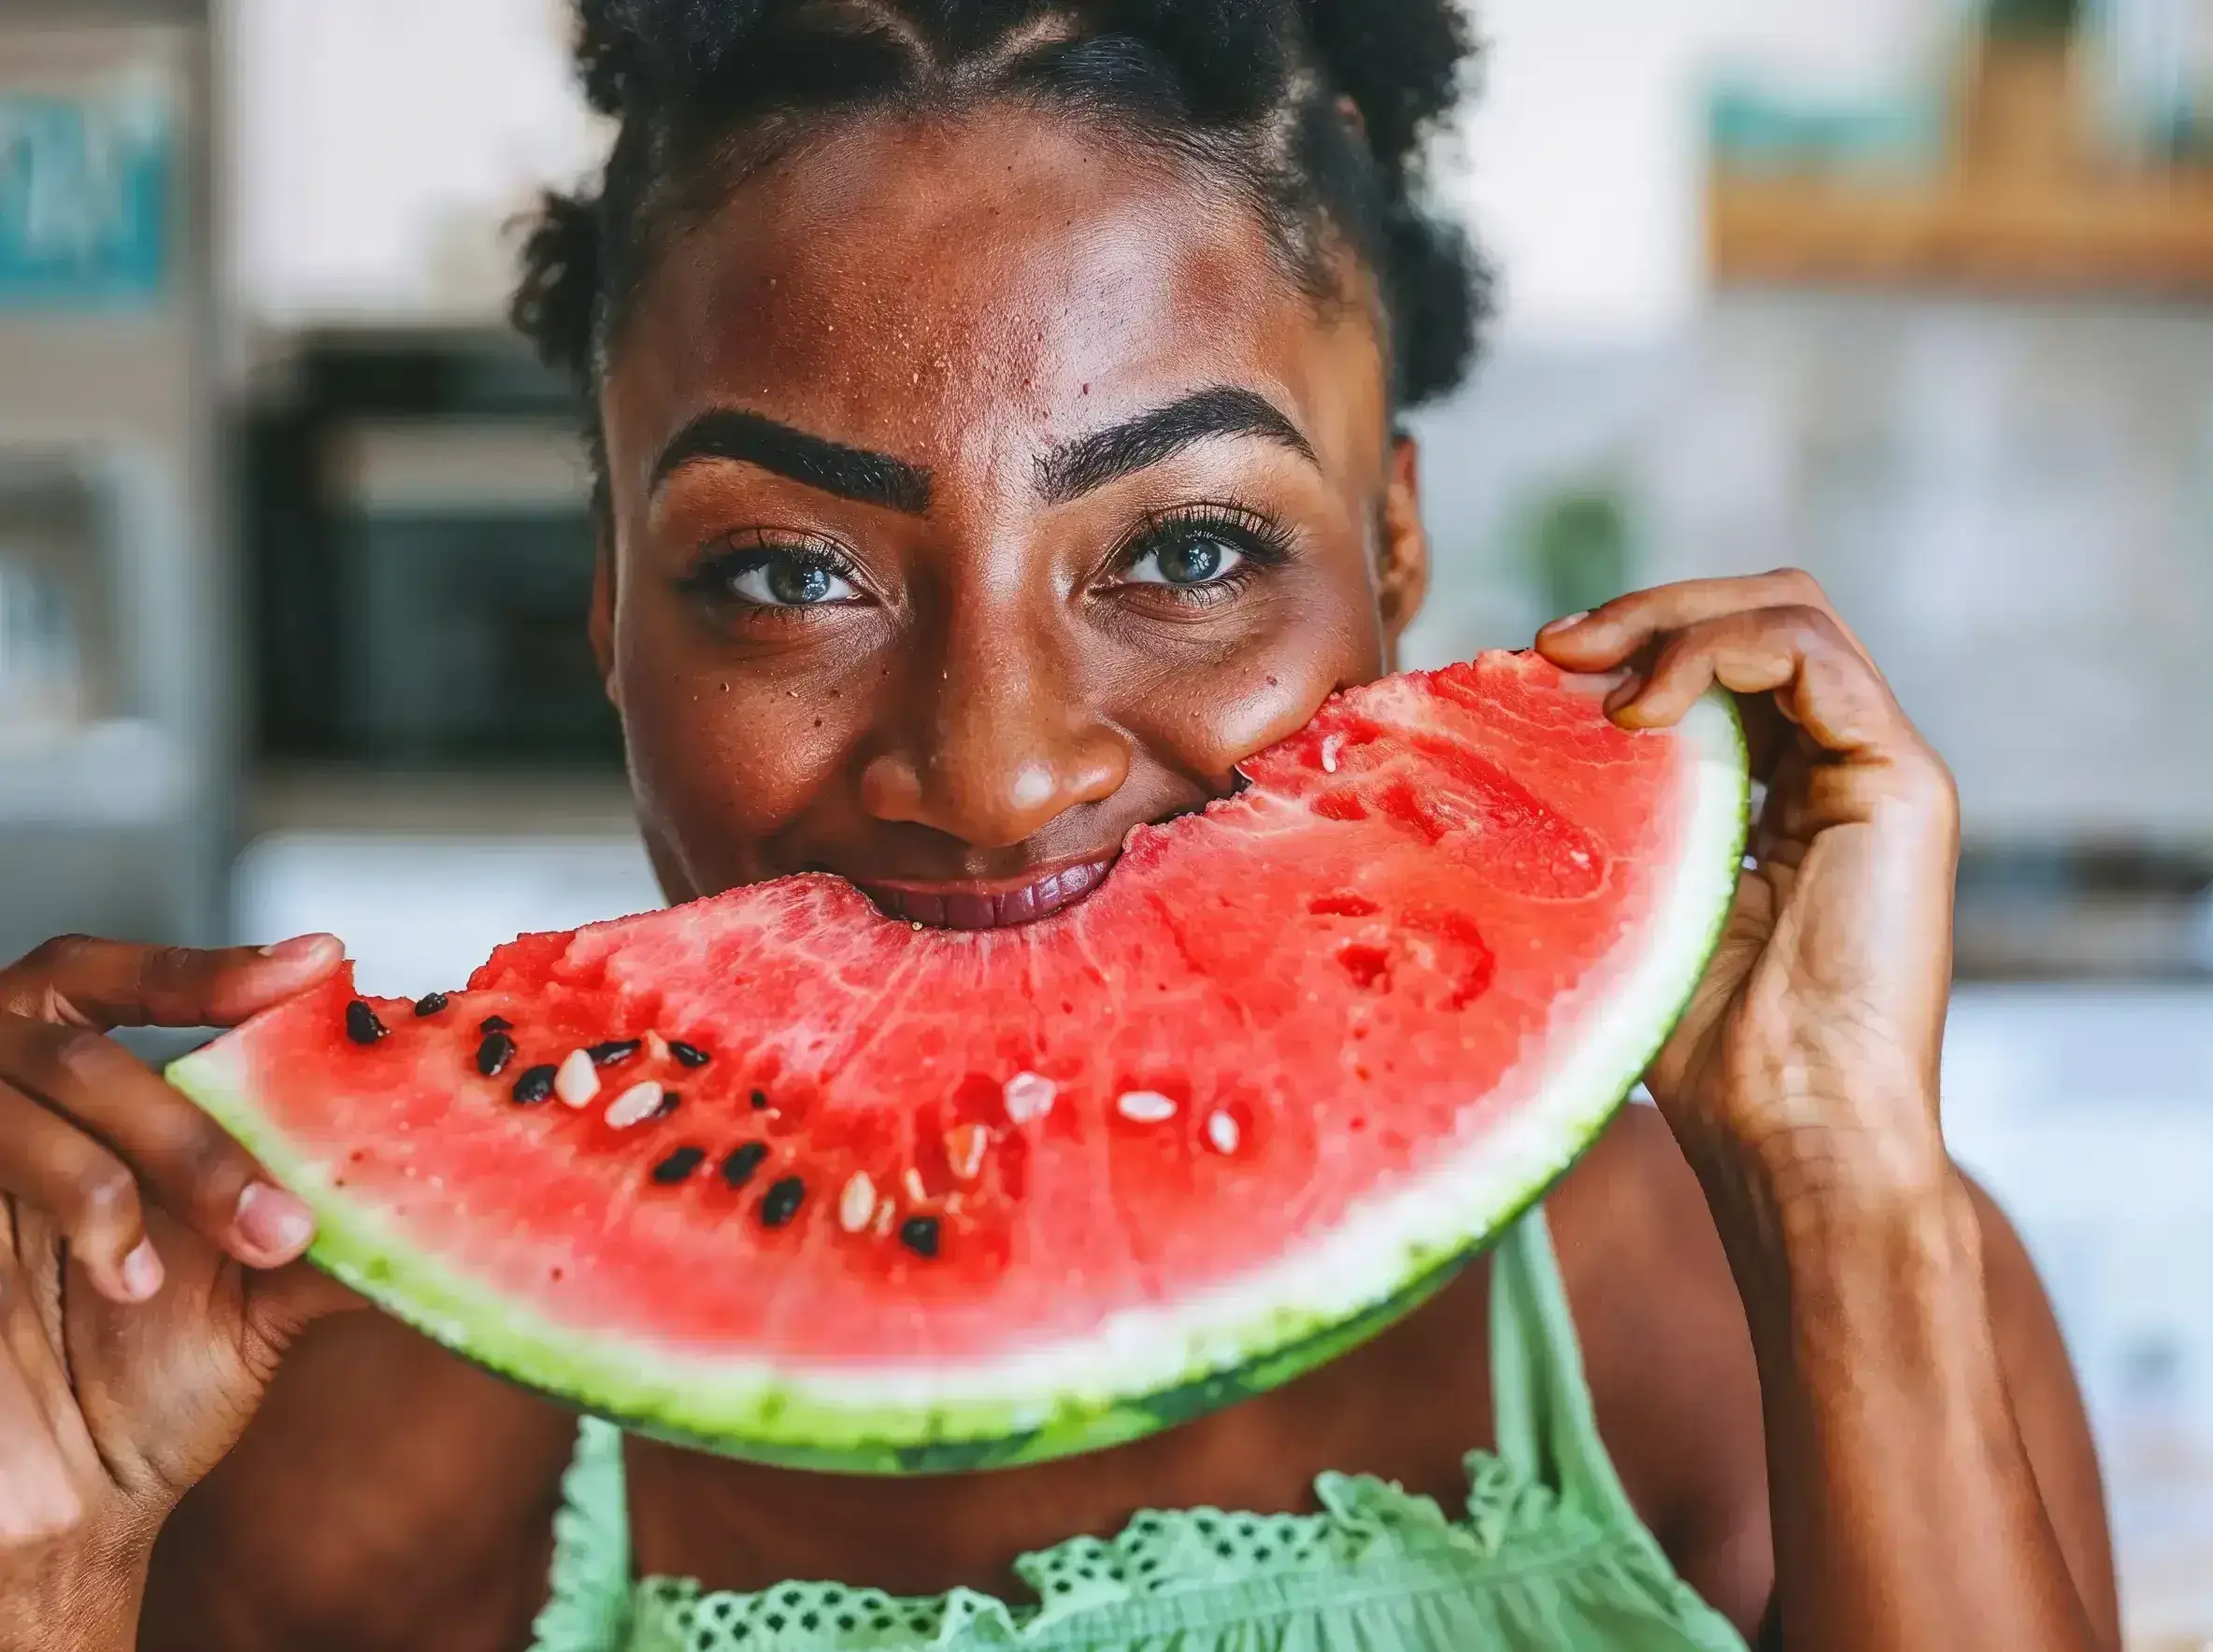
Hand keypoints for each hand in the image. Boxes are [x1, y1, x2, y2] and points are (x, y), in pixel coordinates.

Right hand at [0, 936, 363, 1580]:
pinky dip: (80, 1207)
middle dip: (190, 1129)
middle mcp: (10, 1102)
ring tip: (200, 1266)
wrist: (57, 1503)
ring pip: (35, 1094)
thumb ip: (332, 1230)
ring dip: (132, 1176)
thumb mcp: (256, 1295)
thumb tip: (448, 1189)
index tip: (317, 964)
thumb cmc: (145, 1385)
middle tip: (277, 1218)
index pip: (119, 981)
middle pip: (83, 1047)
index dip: (204, 968)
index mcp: (85, 1097)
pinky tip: (124, 1281)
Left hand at [1537, 571, 1959, 1201]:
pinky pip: (1812, 653)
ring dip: (1671, 620)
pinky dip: (1715, 652)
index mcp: (1782, 795)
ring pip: (1789, 612)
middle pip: (1758, 614)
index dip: (1628, 640)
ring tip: (1586, 669)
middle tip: (1551, 643)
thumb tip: (1490, 745)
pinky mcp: (1902, 779)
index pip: (1720, 661)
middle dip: (1646, 610)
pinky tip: (1640, 709)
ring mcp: (1879, 768)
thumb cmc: (1700, 1053)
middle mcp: (1839, 769)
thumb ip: (1599, 817)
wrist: (1790, 1134)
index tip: (1529, 665)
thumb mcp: (1625, 902)